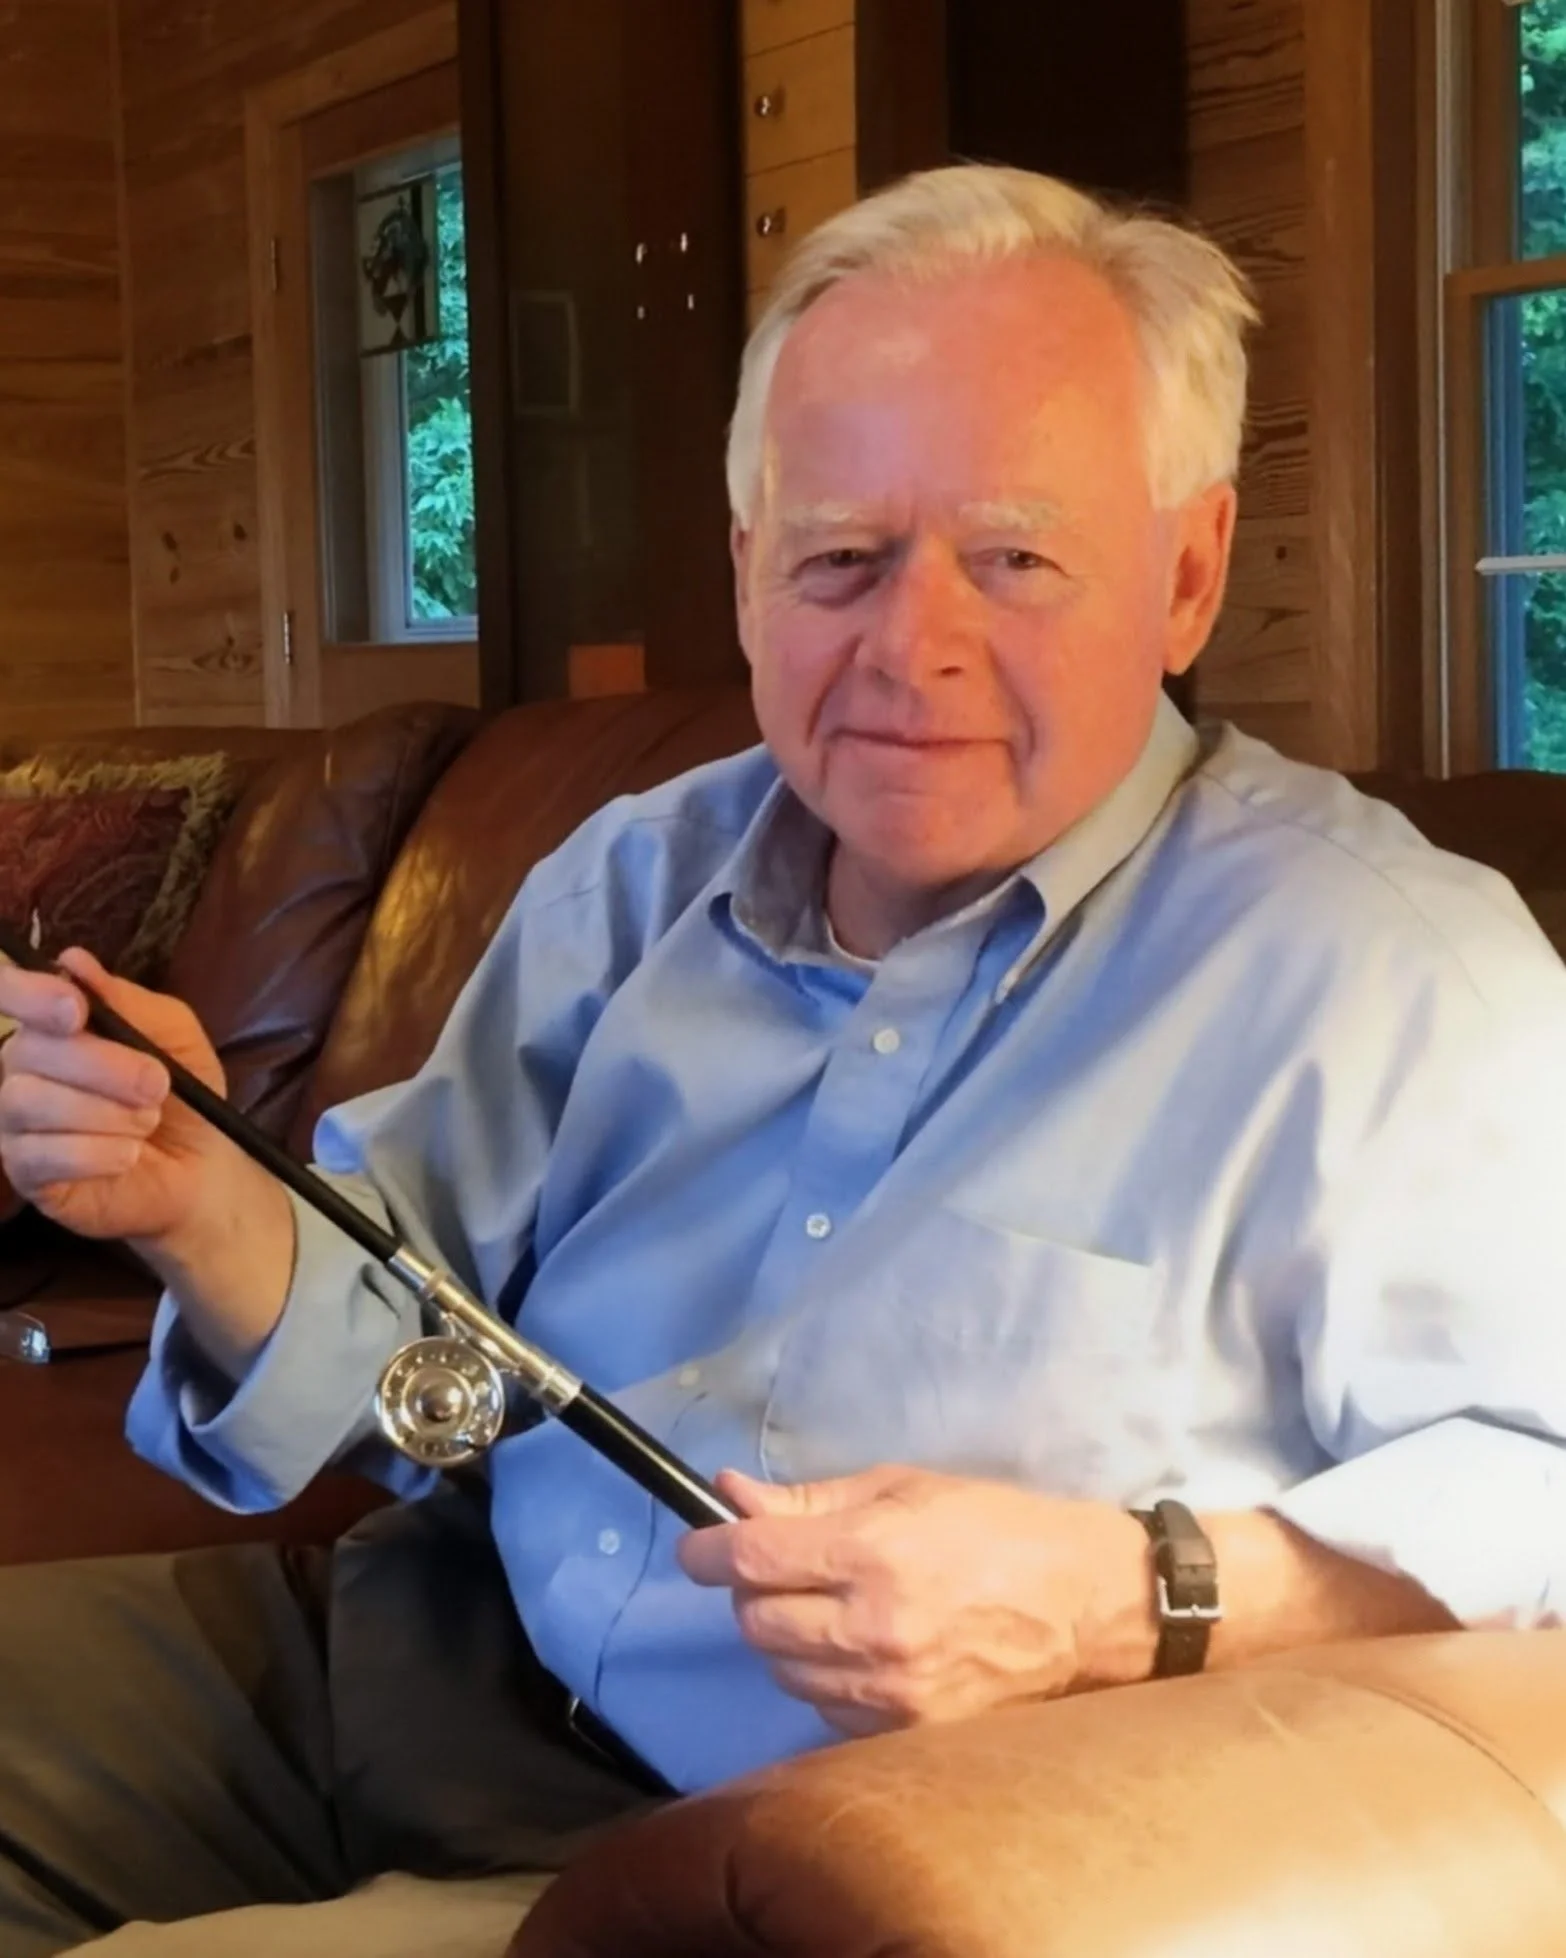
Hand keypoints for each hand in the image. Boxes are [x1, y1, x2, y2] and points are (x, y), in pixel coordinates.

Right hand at [0, 946, 228, 1246]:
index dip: (30, 995)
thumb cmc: (184, 1094)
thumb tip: (73, 961)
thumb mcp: (174, 1036)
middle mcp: (22, 1067)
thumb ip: (129, 1002)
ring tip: (146, 1123)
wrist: (201, 1166)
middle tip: (157, 1085)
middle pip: (29, 1050)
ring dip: (104, 1113)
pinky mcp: (25, 1172)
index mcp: (53, 1025)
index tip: (76, 1010)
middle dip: (103, 1067)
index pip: (10, 993)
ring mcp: (15, 1122)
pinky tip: (127, 1155)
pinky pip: (39, 1155)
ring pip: (28, 1101)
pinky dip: (96, 1153)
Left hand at [678, 1464, 1154, 1736]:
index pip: (750, 1558)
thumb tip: (729, 1495)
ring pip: (784, 1671)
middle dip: (754, 1593)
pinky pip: (826, 1709)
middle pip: (755, 1622)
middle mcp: (873, 1628)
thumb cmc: (997, 1528)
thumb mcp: (903, 1489)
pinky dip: (826, 1679)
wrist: (1086, 1606)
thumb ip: (810, 1500)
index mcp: (872, 1553)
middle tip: (786, 1570)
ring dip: (788, 1638)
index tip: (699, 1546)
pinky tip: (862, 1650)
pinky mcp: (909, 1732)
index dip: (708, 1550)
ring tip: (833, 1609)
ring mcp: (891, 1691)